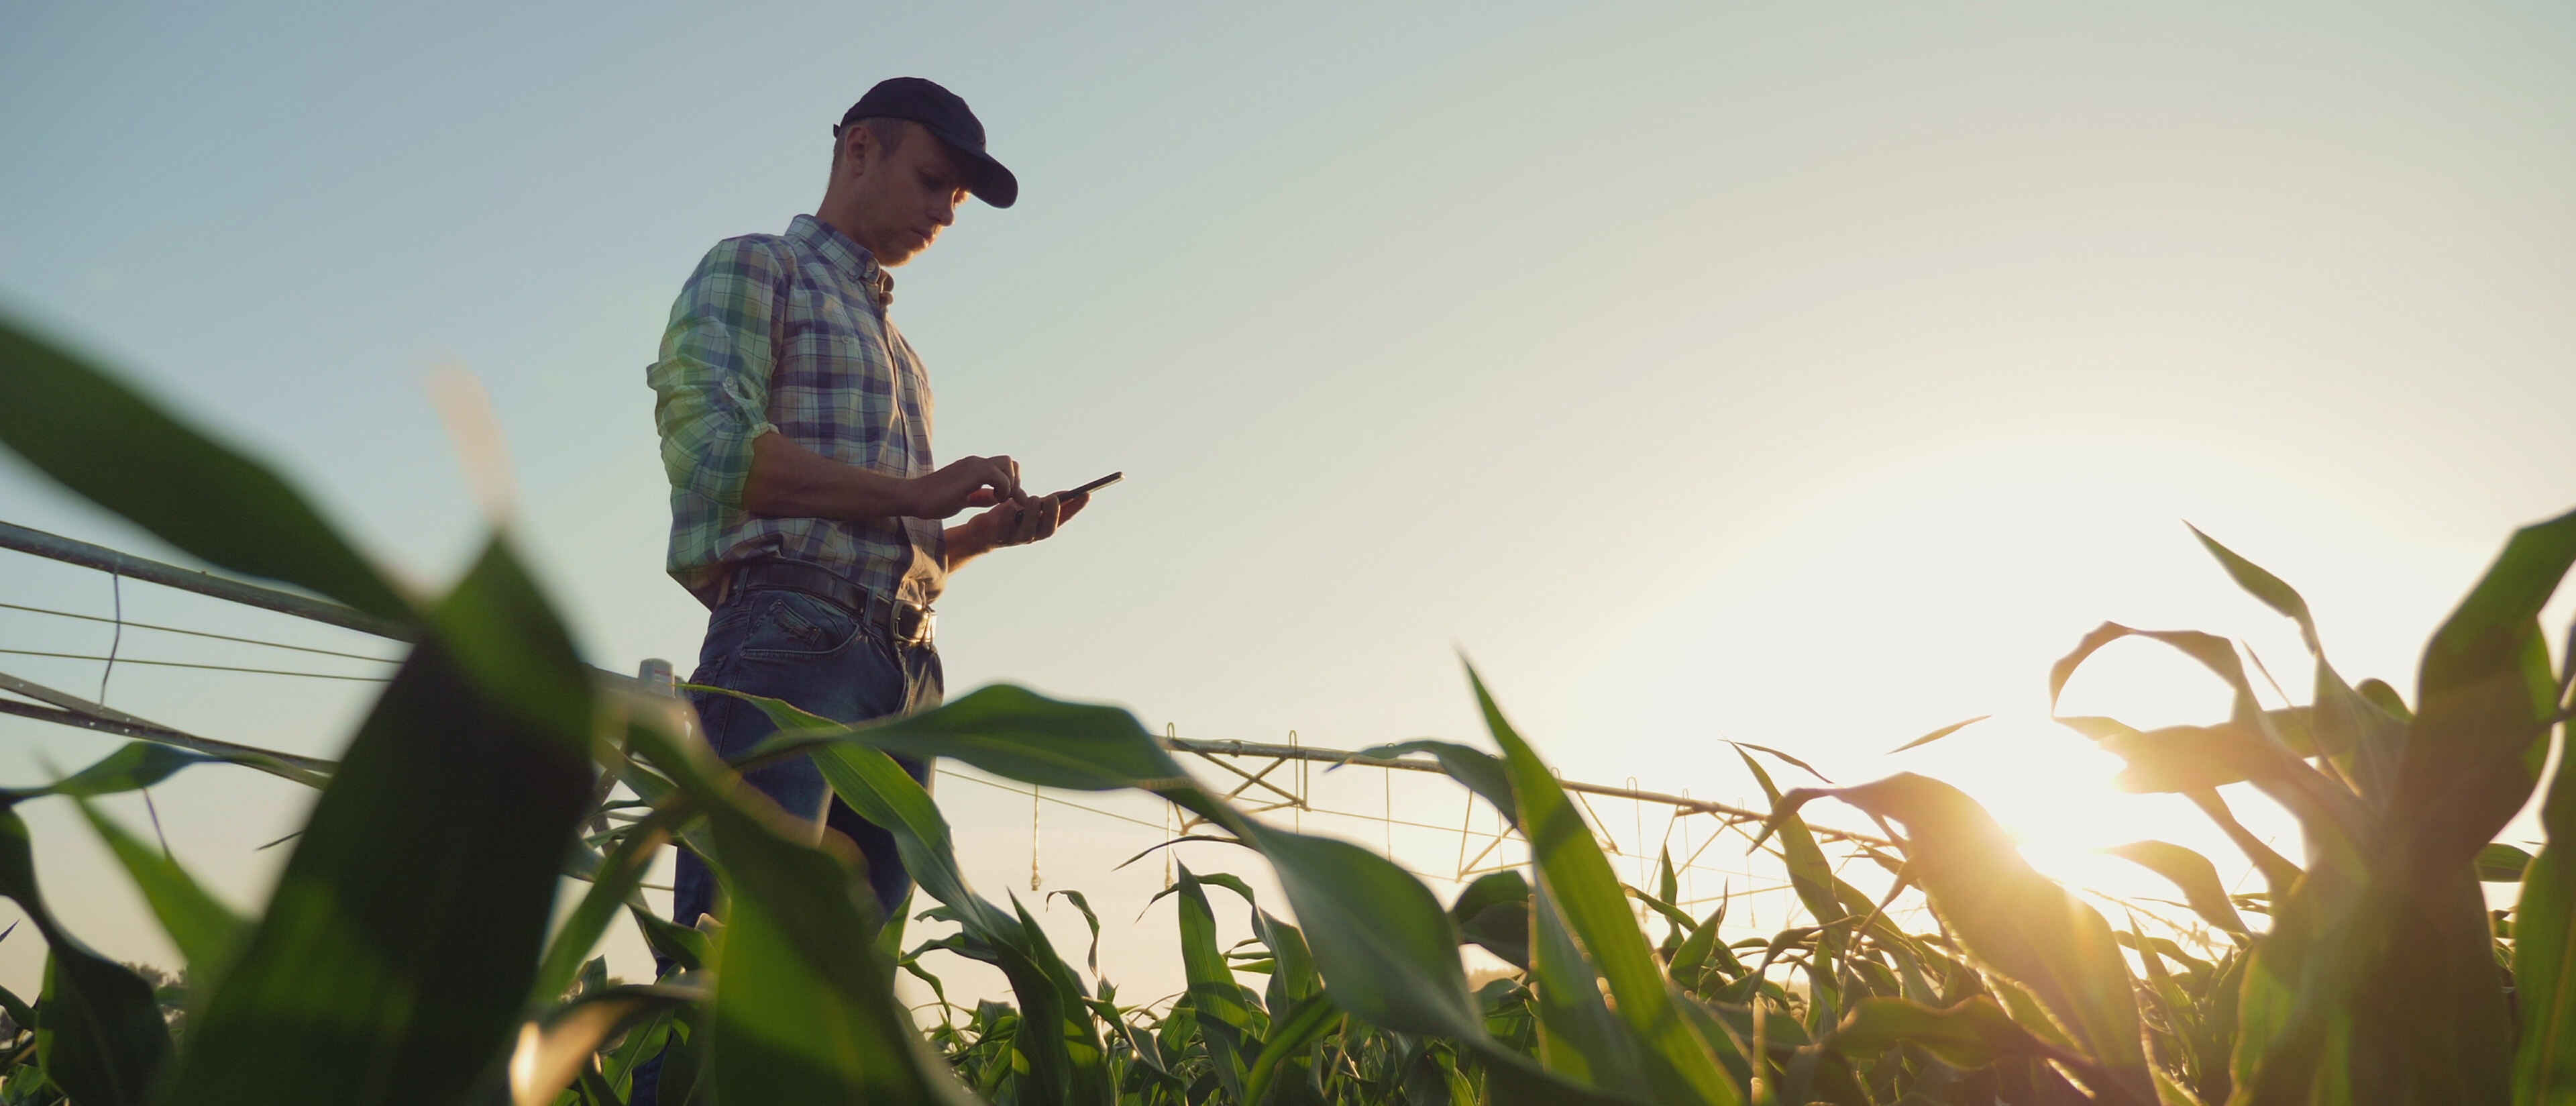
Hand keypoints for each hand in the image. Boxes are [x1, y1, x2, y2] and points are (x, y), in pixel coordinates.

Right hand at [904, 455, 1020, 517]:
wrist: (912, 497)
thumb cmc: (934, 500)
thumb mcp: (963, 499)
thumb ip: (980, 497)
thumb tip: (996, 498)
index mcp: (974, 467)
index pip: (1003, 466)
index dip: (1011, 482)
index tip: (1008, 500)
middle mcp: (975, 462)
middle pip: (1009, 461)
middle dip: (1014, 481)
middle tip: (1005, 499)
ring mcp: (973, 465)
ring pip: (1007, 464)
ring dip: (1009, 484)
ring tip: (999, 499)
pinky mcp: (970, 473)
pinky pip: (999, 475)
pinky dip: (1003, 488)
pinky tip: (994, 500)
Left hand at [978, 490, 1089, 548]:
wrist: (981, 532)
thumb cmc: (1008, 517)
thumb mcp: (1028, 507)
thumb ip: (1044, 502)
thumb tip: (1068, 494)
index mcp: (1041, 527)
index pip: (1063, 519)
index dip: (1075, 508)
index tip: (1086, 494)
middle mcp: (1031, 536)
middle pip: (1047, 530)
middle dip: (1052, 514)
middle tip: (1052, 498)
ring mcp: (1014, 539)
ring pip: (1027, 533)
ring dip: (1032, 515)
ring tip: (1032, 498)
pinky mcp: (996, 538)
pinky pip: (1003, 530)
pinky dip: (1007, 518)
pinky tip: (1009, 505)